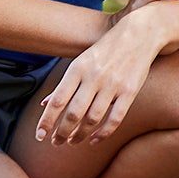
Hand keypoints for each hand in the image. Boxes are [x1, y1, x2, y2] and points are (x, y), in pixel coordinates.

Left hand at [35, 14, 162, 145]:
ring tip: (72, 142)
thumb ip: (64, 84)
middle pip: (73, 113)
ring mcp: (113, 84)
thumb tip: (44, 104)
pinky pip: (115, 118)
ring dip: (79, 135)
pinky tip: (93, 140)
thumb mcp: (81, 62)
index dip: (46, 121)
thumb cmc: (105, 50)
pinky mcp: (130, 91)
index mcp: (78, 68)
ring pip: (93, 119)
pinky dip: (103, 133)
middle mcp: (94, 77)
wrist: (139, 34)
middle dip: (62, 132)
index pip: (57, 101)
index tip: (39, 136)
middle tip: (56, 142)